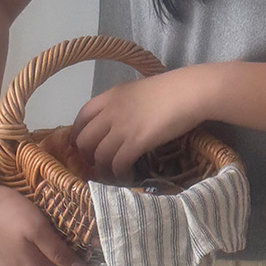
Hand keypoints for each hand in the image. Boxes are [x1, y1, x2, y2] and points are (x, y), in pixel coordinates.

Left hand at [69, 67, 208, 181]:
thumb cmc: (169, 90)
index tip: (82, 146)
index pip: (81, 116)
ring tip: (113, 175)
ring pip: (100, 156)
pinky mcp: (136, 142)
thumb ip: (123, 105)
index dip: (78, 134)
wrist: (187, 92)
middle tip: (98, 164)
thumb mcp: (136, 92)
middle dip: (88, 156)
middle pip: (85, 140)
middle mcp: (110, 112)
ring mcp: (122, 128)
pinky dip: (120, 173)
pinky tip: (127, 175)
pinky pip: (118, 164)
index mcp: (109, 96)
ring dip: (104, 169)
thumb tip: (118, 122)